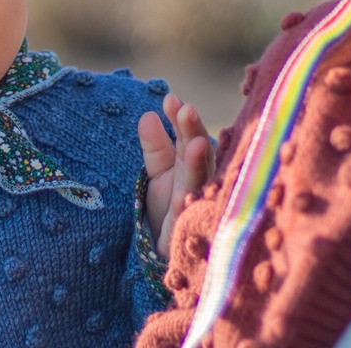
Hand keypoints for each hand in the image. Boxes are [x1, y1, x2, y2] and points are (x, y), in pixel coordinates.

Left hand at [138, 92, 214, 257]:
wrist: (164, 251)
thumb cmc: (166, 207)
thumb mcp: (157, 172)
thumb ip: (155, 146)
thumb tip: (149, 114)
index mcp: (192, 165)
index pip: (189, 137)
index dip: (182, 120)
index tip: (171, 99)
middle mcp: (200, 182)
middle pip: (200, 153)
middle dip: (194, 132)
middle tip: (187, 109)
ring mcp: (197, 205)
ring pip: (201, 181)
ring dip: (200, 163)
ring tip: (197, 143)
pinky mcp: (190, 229)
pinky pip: (191, 216)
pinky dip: (187, 205)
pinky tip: (181, 194)